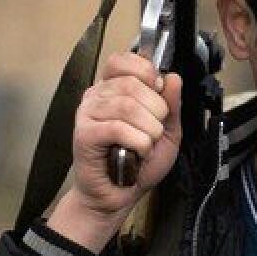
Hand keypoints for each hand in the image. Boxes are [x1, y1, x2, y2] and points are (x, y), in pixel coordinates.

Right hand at [48, 51, 182, 251]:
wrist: (119, 195)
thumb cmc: (140, 161)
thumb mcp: (167, 131)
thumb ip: (172, 104)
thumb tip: (172, 77)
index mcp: (113, 88)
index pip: (123, 60)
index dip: (146, 72)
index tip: (158, 92)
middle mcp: (96, 95)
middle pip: (131, 83)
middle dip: (156, 109)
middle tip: (155, 131)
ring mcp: (87, 114)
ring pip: (126, 106)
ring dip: (148, 130)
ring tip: (147, 145)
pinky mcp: (83, 135)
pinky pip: (117, 128)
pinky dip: (137, 142)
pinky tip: (138, 153)